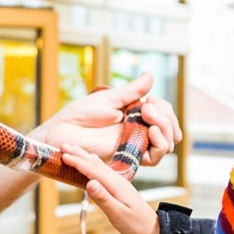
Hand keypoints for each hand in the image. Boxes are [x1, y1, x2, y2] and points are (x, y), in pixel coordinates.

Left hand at [36, 73, 182, 166]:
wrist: (63, 132)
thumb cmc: (79, 114)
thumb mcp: (109, 98)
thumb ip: (132, 91)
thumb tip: (151, 75)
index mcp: (134, 115)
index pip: (164, 114)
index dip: (164, 108)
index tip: (151, 100)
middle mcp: (137, 131)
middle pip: (170, 129)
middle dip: (167, 117)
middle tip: (149, 108)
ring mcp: (134, 145)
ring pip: (166, 144)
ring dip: (165, 128)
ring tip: (148, 116)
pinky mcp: (128, 157)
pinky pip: (154, 157)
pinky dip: (159, 144)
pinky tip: (151, 132)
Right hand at [61, 143, 159, 233]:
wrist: (151, 227)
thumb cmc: (134, 223)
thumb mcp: (118, 214)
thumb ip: (103, 198)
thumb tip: (89, 183)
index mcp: (116, 185)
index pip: (93, 171)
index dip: (78, 162)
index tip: (64, 155)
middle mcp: (117, 180)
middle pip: (95, 163)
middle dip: (78, 154)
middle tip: (63, 145)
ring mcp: (118, 181)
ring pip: (98, 165)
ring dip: (84, 156)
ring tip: (72, 149)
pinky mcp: (117, 185)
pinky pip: (101, 170)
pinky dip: (91, 163)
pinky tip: (88, 160)